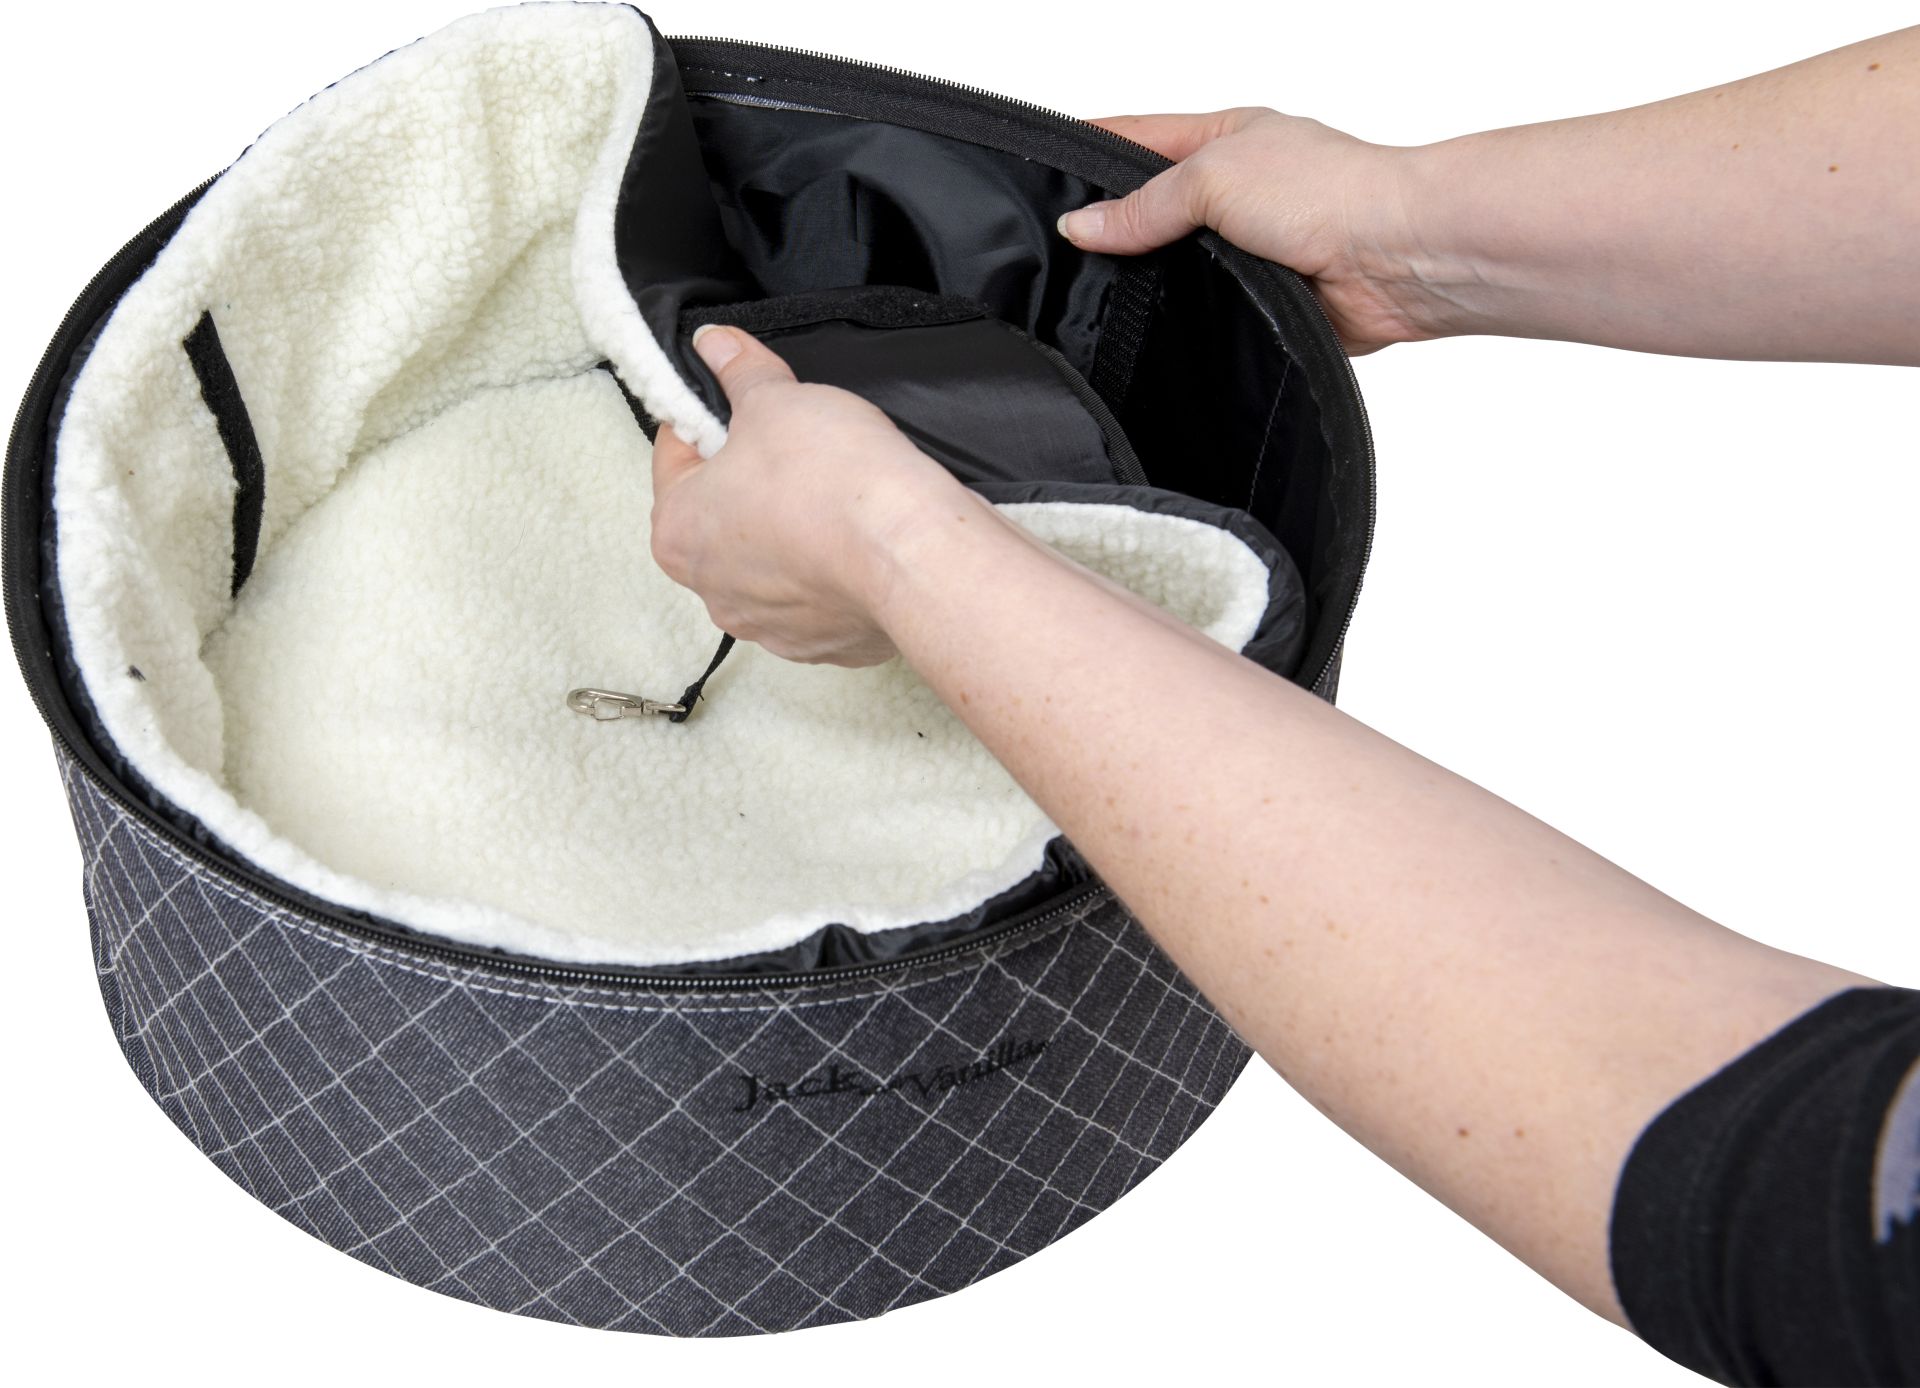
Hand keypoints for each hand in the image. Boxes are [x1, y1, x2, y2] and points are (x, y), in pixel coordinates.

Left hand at [649, 325, 975, 666]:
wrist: (912, 553)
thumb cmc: (834, 484)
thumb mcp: (776, 399)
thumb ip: (740, 372)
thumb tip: (716, 346)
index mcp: (677, 532)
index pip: (673, 458)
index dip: (707, 420)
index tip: (736, 406)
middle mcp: (713, 591)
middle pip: (720, 517)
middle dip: (751, 481)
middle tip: (793, 447)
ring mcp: (769, 625)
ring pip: (771, 561)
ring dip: (791, 530)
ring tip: (834, 496)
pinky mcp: (824, 644)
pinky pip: (820, 597)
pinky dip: (834, 570)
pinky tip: (858, 540)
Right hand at [1061, 109, 1437, 354]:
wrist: (1399, 257)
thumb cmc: (1330, 193)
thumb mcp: (1212, 178)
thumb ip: (1144, 206)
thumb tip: (1082, 226)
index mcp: (1224, 139)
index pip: (1137, 139)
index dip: (1087, 150)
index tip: (1036, 167)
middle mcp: (1237, 190)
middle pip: (1151, 208)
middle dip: (1111, 227)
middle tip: (1055, 248)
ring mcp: (1251, 246)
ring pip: (1177, 266)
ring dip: (1151, 279)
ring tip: (1099, 294)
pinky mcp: (1267, 299)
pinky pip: (1209, 312)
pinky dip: (1186, 319)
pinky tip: (1156, 329)